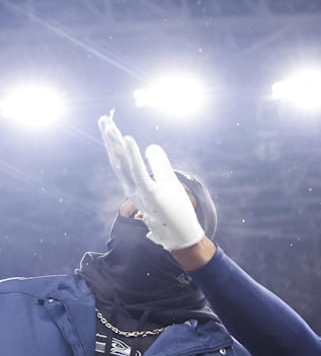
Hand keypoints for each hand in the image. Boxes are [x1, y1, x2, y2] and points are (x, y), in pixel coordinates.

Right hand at [98, 114, 205, 250]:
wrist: (182, 237)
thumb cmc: (175, 212)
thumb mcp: (168, 182)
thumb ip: (159, 164)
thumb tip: (151, 146)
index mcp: (135, 185)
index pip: (122, 160)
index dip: (115, 143)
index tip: (108, 124)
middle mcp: (133, 189)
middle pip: (118, 160)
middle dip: (110, 140)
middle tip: (103, 119)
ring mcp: (141, 192)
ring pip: (124, 165)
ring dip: (116, 144)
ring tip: (110, 126)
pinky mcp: (152, 196)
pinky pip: (140, 173)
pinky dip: (133, 156)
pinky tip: (129, 140)